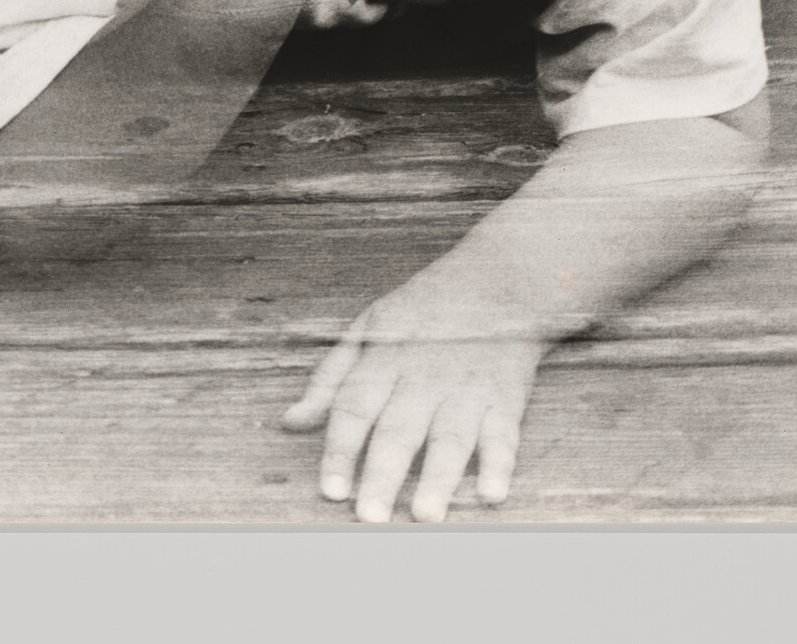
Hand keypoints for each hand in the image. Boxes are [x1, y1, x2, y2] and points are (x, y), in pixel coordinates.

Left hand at [281, 260, 551, 522]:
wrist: (500, 279)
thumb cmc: (425, 309)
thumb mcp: (370, 325)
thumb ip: (331, 377)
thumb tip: (291, 421)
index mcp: (385, 359)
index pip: (354, 407)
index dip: (340, 450)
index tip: (331, 491)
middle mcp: (423, 377)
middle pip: (399, 430)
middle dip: (383, 475)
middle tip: (370, 518)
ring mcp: (466, 389)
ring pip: (449, 437)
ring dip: (438, 477)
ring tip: (425, 515)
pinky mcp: (505, 399)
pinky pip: (503, 435)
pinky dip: (500, 465)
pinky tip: (491, 494)